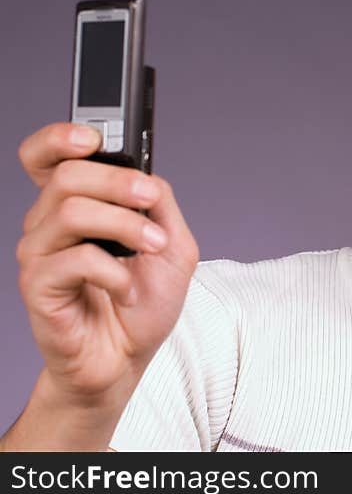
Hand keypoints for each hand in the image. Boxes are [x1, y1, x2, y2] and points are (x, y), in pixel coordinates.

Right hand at [15, 122, 198, 406]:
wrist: (127, 357)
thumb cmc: (143, 301)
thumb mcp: (172, 244)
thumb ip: (160, 204)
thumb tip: (147, 176)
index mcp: (76, 205)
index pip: (46, 157)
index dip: (60, 137)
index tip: (94, 136)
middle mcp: (49, 223)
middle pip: (68, 174)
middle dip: (120, 182)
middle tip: (151, 202)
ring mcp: (40, 253)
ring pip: (72, 210)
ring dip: (126, 226)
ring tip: (152, 247)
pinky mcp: (38, 286)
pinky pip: (76, 258)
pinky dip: (115, 273)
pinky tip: (127, 290)